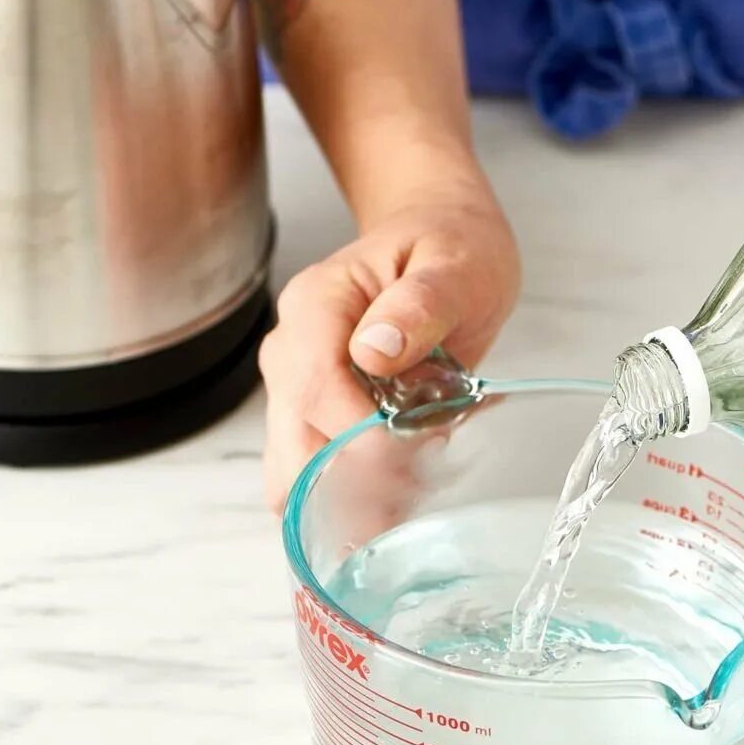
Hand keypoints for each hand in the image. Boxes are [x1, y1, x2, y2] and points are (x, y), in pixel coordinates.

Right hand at [260, 180, 518, 509]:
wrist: (439, 240)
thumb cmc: (448, 247)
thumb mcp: (454, 263)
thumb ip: (419, 304)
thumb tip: (374, 351)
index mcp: (315, 306)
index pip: (313, 389)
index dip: (359, 438)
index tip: (417, 455)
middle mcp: (289, 351)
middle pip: (292, 444)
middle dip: (351, 486)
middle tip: (419, 492)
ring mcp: (294, 389)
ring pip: (292, 475)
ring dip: (348, 504)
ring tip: (412, 497)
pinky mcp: (312, 418)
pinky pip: (315, 477)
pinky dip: (353, 499)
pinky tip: (403, 492)